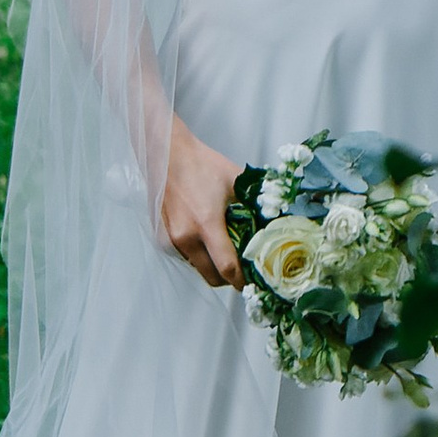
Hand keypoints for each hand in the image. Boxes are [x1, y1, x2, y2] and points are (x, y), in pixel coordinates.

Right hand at [162, 117, 242, 288]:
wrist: (167, 155)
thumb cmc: (202, 165)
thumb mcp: (235, 181)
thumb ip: (254, 203)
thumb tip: (274, 221)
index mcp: (206, 223)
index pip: (227, 266)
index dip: (242, 280)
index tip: (254, 281)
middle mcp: (186, 237)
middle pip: (211, 277)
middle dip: (229, 280)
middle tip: (243, 271)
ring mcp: (172, 239)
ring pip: (198, 268)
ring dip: (213, 268)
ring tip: (228, 253)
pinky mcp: (163, 238)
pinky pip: (186, 257)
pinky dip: (199, 256)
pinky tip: (208, 241)